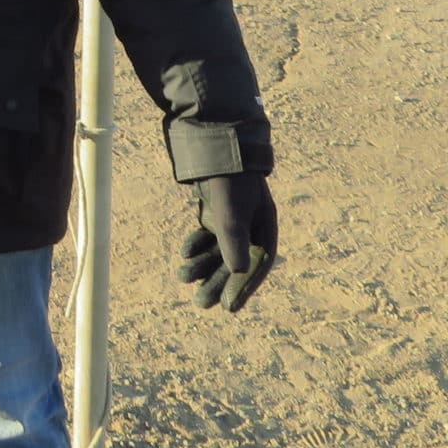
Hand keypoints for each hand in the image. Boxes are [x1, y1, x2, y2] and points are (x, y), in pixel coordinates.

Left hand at [178, 172, 275, 312]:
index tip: (230, 308)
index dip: (244, 288)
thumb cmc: (229, 176)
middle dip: (218, 282)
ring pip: (219, 250)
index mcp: (265, 226)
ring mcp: (233, 217)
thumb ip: (234, 237)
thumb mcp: (231, 208)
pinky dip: (197, 245)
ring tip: (183, 277)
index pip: (258, 265)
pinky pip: (208, 235)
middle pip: (236, 262)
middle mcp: (251, 225)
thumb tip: (238, 271)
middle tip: (201, 305)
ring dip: (203, 265)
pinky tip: (185, 253)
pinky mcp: (216, 209)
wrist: (215, 139)